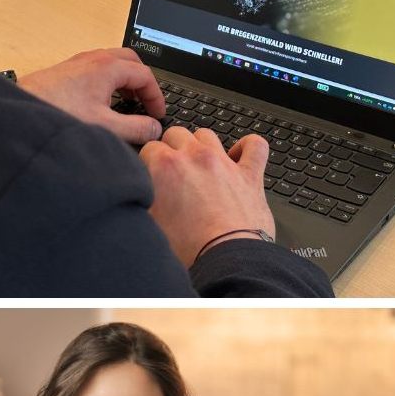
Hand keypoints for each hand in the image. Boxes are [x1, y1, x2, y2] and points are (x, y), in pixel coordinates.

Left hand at [18, 48, 165, 144]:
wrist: (20, 111)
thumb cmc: (58, 113)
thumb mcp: (105, 126)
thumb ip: (136, 128)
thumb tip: (154, 128)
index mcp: (107, 67)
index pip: (145, 75)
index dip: (156, 96)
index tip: (157, 114)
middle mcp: (93, 59)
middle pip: (131, 61)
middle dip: (144, 82)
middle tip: (147, 103)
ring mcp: (79, 62)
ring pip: (113, 62)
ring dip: (126, 80)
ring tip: (130, 102)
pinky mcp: (67, 71)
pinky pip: (97, 68)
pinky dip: (110, 80)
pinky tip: (105, 101)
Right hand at [140, 126, 276, 265]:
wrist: (226, 261)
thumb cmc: (189, 250)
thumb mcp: (149, 223)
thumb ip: (142, 201)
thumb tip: (138, 195)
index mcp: (165, 167)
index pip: (150, 147)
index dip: (149, 162)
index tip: (152, 174)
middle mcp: (195, 158)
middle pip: (177, 134)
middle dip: (172, 148)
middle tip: (174, 171)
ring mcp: (224, 163)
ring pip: (207, 135)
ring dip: (201, 145)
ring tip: (200, 164)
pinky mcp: (250, 175)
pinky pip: (255, 145)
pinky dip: (248, 146)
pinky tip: (240, 155)